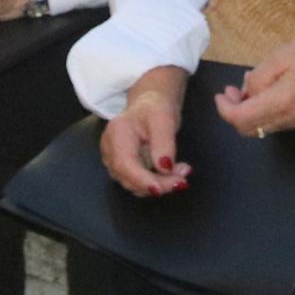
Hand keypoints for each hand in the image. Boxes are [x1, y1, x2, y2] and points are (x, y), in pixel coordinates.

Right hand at [103, 71, 189, 196]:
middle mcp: (110, 150)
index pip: (124, 164)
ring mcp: (114, 161)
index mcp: (117, 134)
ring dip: (159, 184)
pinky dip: (156, 182)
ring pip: (134, 184)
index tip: (161, 189)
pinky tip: (172, 172)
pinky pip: (138, 182)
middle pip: (129, 178)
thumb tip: (164, 169)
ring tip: (182, 171)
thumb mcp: (164, 119)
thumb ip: (163, 143)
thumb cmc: (155, 106)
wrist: (149, 104)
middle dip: (158, 183)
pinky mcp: (123, 168)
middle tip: (183, 177)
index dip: (141, 180)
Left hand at [215, 33, 294, 136]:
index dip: (224, 110)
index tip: (220, 95)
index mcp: (280, 103)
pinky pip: (274, 121)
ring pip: (261, 127)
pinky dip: (261, 112)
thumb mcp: (279, 57)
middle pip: (249, 129)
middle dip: (233, 113)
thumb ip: (258, 78)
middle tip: (229, 92)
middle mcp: (288, 119)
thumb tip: (246, 92)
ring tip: (245, 89)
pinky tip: (263, 92)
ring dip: (247, 112)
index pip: (241, 119)